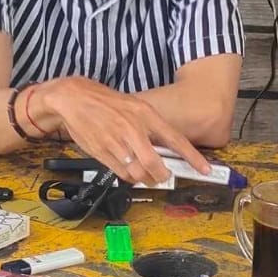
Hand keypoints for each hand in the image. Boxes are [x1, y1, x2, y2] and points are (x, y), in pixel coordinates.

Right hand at [32, 77, 208, 186]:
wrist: (73, 98)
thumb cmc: (104, 102)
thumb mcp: (133, 106)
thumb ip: (148, 127)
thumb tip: (163, 148)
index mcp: (144, 114)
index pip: (175, 139)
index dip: (192, 157)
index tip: (204, 169)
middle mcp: (133, 129)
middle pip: (155, 164)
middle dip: (162, 176)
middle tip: (164, 177)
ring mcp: (116, 142)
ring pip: (138, 172)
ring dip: (145, 179)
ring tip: (147, 177)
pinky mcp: (102, 152)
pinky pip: (121, 172)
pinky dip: (129, 177)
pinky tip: (130, 172)